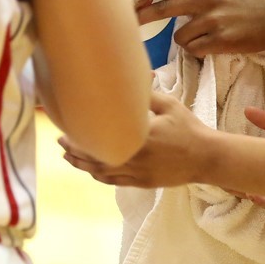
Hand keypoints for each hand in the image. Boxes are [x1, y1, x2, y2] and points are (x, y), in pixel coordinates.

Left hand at [60, 92, 212, 189]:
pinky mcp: (141, 183)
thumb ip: (146, 95)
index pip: (100, 138)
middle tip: (60, 140)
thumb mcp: (169, 105)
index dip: (80, 136)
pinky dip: (99, 176)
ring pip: (101, 172)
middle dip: (74, 149)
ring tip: (67, 156)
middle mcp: (133, 158)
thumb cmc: (188, 128)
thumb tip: (129, 81)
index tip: (66, 128)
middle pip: (95, 157)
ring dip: (82, 164)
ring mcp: (136, 173)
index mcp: (138, 138)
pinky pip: (114, 181)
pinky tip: (90, 171)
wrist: (205, 157)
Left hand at [132, 0, 264, 56]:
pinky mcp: (221, 40)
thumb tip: (166, 1)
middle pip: (162, 9)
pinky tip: (212, 46)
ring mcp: (213, 20)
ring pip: (179, 36)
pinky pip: (195, 50)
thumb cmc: (250, 2)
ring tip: (202, 38)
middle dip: (143, 19)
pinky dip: (198, 51)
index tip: (131, 3)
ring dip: (184, 41)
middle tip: (133, 28)